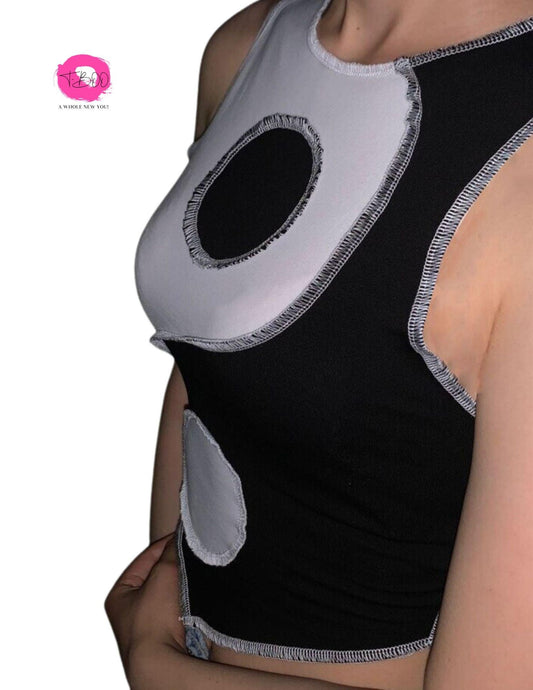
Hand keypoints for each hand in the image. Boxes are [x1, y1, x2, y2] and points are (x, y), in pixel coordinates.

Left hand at [104, 533, 192, 684]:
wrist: (164, 666)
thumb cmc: (153, 624)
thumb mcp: (163, 574)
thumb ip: (172, 550)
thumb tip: (181, 534)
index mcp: (119, 595)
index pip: (147, 558)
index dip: (167, 544)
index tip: (186, 536)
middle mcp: (131, 612)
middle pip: (160, 576)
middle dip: (178, 566)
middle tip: (194, 555)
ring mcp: (149, 627)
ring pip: (173, 594)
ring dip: (186, 585)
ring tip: (199, 575)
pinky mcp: (167, 640)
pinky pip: (183, 611)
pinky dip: (192, 603)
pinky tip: (201, 597)